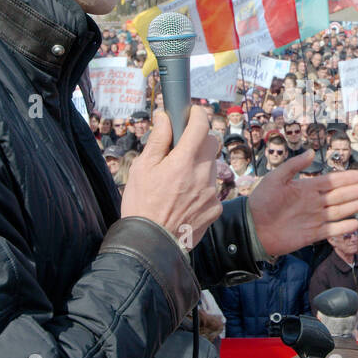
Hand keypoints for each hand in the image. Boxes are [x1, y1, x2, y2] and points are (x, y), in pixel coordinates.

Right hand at [121, 109, 221, 247]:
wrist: (151, 245)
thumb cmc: (141, 205)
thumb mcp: (142, 168)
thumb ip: (158, 140)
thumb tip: (164, 117)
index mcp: (183, 162)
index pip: (201, 126)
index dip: (197, 115)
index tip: (191, 113)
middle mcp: (203, 175)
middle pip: (211, 144)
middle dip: (199, 139)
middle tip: (181, 147)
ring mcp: (212, 193)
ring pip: (212, 167)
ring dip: (199, 165)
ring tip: (178, 179)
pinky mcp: (215, 209)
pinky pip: (212, 189)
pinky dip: (201, 188)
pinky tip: (185, 198)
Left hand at [247, 151, 357, 256]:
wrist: (252, 228)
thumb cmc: (262, 201)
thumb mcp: (276, 178)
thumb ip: (294, 166)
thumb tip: (311, 152)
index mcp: (307, 188)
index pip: (332, 181)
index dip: (348, 178)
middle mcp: (314, 203)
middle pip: (342, 195)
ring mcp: (315, 218)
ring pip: (341, 211)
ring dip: (356, 205)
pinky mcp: (312, 234)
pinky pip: (332, 230)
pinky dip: (344, 227)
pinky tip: (356, 222)